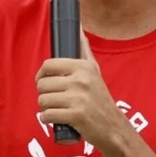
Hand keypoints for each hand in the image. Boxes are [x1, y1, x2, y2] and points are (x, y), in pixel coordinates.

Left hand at [36, 30, 127, 150]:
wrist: (113, 127)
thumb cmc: (100, 98)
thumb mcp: (95, 71)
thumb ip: (84, 50)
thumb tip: (78, 29)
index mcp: (83, 67)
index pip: (48, 65)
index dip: (41, 74)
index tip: (44, 81)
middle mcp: (81, 80)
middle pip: (42, 84)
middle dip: (44, 94)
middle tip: (54, 99)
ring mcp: (79, 98)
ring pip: (43, 100)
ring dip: (45, 108)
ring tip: (57, 108)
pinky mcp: (76, 116)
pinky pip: (47, 115)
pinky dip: (47, 119)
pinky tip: (56, 119)